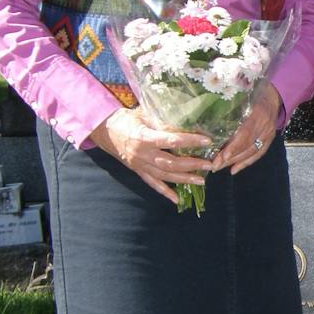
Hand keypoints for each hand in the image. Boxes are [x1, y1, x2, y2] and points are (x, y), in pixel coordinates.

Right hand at [90, 108, 212, 203]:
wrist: (105, 131)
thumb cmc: (126, 119)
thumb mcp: (144, 114)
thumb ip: (162, 121)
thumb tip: (186, 121)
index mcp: (144, 138)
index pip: (171, 141)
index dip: (190, 141)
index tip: (206, 141)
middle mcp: (142, 154)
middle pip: (171, 163)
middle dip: (192, 165)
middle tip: (209, 165)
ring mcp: (140, 165)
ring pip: (165, 176)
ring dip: (184, 179)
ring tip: (201, 180)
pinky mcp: (138, 171)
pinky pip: (153, 184)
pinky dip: (165, 192)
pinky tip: (177, 199)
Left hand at [213, 82, 281, 174]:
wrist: (274, 95)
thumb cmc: (253, 93)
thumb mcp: (242, 96)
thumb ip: (230, 107)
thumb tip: (208, 120)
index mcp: (257, 112)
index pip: (245, 133)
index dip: (234, 146)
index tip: (221, 156)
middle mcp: (264, 125)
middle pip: (247, 145)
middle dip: (230, 157)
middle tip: (214, 165)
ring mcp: (268, 133)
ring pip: (252, 151)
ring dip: (235, 161)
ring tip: (220, 167)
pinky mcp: (270, 139)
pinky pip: (258, 154)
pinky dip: (246, 163)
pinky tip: (234, 169)